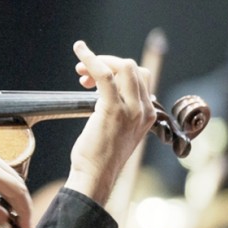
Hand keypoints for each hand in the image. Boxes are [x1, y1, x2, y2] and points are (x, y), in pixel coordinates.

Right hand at [0, 136, 32, 224]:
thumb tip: (3, 215)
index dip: (0, 191)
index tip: (4, 209)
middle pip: (5, 175)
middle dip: (13, 198)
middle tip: (17, 219)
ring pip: (12, 181)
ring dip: (19, 203)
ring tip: (22, 222)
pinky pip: (15, 189)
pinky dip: (22, 206)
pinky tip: (23, 222)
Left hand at [64, 41, 155, 205]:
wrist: (95, 176)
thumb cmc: (99, 157)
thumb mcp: (117, 131)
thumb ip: (119, 111)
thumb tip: (103, 90)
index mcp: (147, 113)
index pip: (140, 77)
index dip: (117, 70)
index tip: (93, 78)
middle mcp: (144, 109)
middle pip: (132, 68)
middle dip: (106, 62)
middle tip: (82, 72)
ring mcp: (131, 109)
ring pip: (122, 67)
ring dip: (98, 61)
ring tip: (80, 70)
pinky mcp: (113, 109)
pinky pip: (104, 74)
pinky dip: (91, 59)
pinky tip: (80, 50)